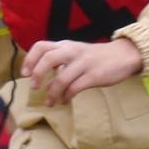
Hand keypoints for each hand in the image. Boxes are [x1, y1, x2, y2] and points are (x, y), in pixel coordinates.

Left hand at [21, 38, 141, 105]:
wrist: (123, 55)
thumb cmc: (95, 57)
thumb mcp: (75, 52)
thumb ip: (59, 59)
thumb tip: (39, 74)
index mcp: (66, 45)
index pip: (41, 46)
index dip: (30, 59)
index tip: (25, 73)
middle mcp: (73, 51)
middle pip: (48, 59)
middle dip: (38, 75)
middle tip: (34, 87)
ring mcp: (84, 63)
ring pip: (62, 78)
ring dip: (52, 93)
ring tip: (50, 102)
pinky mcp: (94, 75)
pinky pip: (75, 88)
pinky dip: (66, 97)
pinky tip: (65, 101)